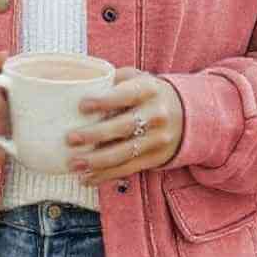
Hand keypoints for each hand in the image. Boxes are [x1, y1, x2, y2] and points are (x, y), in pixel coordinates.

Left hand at [65, 67, 184, 186]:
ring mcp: (157, 139)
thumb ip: (112, 81)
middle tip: (70, 138)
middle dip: (95, 134)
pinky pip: (128, 169)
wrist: (185, 115)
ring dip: (96, 161)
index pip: (126, 95)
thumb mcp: (136, 79)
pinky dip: (105, 175)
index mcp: (148, 90)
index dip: (104, 101)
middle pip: (123, 127)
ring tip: (73, 164)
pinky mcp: (155, 158)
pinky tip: (86, 178)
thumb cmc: (147, 94)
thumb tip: (76, 87)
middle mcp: (156, 114)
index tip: (82, 106)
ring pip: (124, 153)